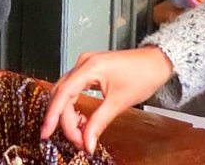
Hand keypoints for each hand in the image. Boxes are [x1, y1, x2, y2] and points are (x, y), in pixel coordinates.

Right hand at [40, 46, 174, 153]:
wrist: (157, 62)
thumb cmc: (143, 75)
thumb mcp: (119, 102)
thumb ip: (99, 122)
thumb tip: (87, 142)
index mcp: (89, 67)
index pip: (63, 93)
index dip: (53, 116)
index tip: (47, 133)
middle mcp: (83, 63)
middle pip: (61, 94)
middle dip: (64, 119)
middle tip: (75, 140)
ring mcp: (85, 65)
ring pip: (65, 92)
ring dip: (68, 114)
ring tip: (78, 133)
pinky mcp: (89, 70)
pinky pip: (73, 88)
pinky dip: (73, 105)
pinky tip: (80, 120)